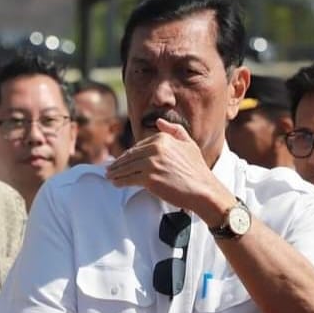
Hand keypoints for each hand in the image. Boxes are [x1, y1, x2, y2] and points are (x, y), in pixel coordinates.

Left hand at [104, 120, 228, 219]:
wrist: (204, 190)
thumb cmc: (197, 170)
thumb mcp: (189, 144)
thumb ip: (174, 130)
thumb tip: (158, 122)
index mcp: (163, 138)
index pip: (139, 146)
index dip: (129, 155)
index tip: (122, 160)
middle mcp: (156, 148)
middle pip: (131, 156)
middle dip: (119, 163)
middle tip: (109, 168)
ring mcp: (151, 163)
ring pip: (127, 167)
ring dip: (116, 172)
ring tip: (109, 175)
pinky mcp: (149, 178)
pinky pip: (129, 179)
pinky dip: (120, 181)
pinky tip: (115, 183)